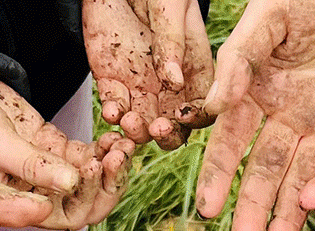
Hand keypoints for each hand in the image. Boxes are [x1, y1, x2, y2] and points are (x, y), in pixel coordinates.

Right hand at [0, 76, 134, 229]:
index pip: (66, 216)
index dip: (87, 197)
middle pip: (86, 205)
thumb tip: (72, 181)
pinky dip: (103, 147)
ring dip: (111, 165)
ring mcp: (48, 173)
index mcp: (20, 207)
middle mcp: (37, 196)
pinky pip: (87, 157)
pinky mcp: (54, 150)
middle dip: (108, 184)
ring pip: (91, 181)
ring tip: (123, 142)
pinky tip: (114, 134)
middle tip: (119, 155)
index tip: (96, 165)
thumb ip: (30, 164)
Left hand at [84, 0, 214, 147]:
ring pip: (143, 125)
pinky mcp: (112, 82)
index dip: (197, 117)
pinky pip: (114, 109)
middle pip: (175, 125)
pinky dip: (112, 117)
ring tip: (129, 120)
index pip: (203, 104)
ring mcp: (140, 86)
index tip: (183, 115)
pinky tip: (111, 112)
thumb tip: (174, 80)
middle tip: (156, 127)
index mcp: (193, 66)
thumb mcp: (170, 5)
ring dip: (137, 132)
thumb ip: (173, 40)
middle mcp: (170, 84)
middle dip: (167, 134)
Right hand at [195, 0, 314, 230]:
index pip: (233, 141)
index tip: (209, 210)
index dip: (221, 175)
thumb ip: (241, 60)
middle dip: (258, 211)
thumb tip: (210, 106)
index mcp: (259, 90)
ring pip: (308, 183)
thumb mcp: (271, 17)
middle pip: (270, 172)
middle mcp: (291, 116)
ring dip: (293, 220)